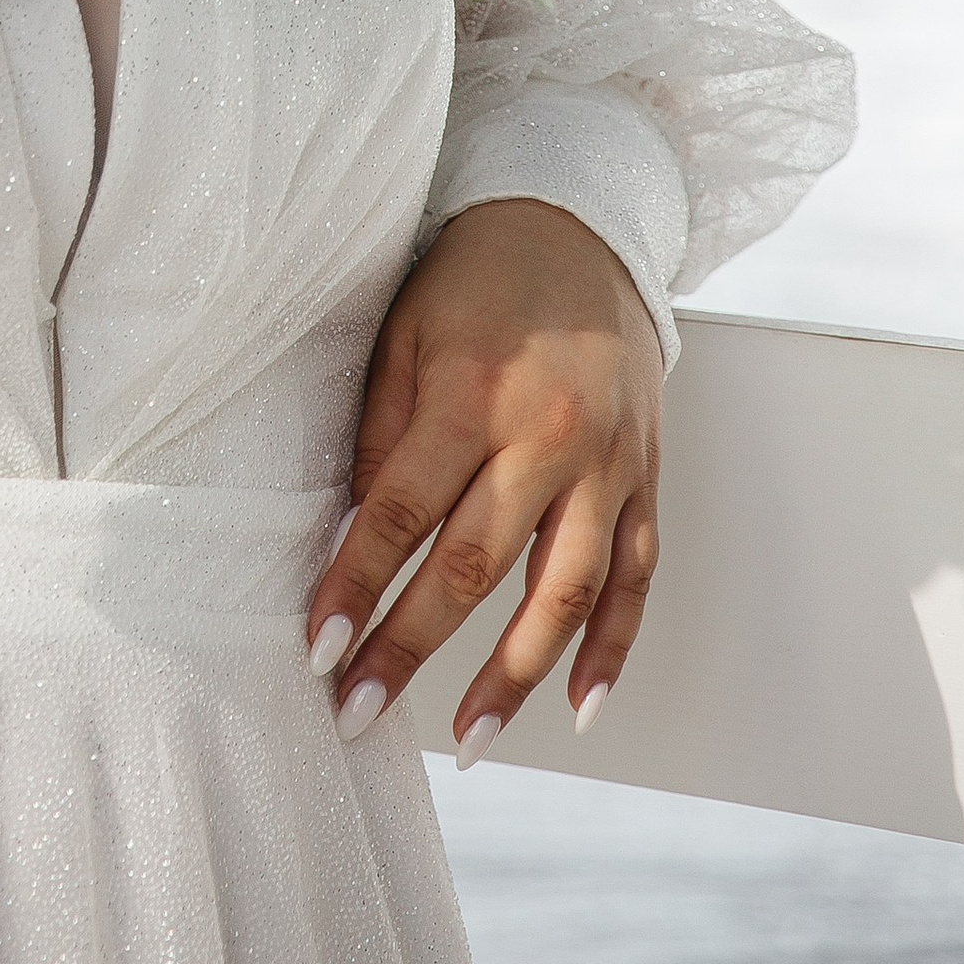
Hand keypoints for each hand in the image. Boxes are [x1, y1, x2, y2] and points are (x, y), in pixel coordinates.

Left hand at [306, 199, 662, 759]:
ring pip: (564, 594)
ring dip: (513, 677)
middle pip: (474, 567)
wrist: (579, 224)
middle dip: (410, 648)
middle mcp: (548, 435)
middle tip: (360, 714)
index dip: (358, 585)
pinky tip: (579, 706)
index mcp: (472, 391)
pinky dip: (611, 649)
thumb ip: (382, 432)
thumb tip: (357, 534)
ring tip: (465, 738)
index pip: (403, 510)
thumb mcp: (404, 331)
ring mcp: (608, 463)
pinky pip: (635, 579)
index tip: (318, 650)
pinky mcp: (646, 477)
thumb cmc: (473, 280)